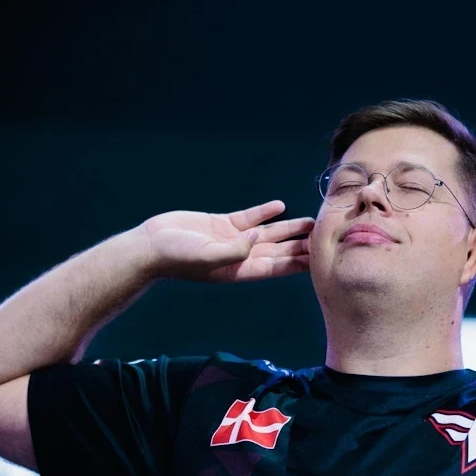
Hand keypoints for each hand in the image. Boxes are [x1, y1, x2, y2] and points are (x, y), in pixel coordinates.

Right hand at [139, 200, 313, 281]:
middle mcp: (240, 256)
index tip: (320, 259)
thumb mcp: (208, 257)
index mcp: (239, 270)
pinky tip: (279, 206)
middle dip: (300, 246)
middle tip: (325, 238)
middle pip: (278, 251)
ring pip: (267, 234)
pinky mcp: (221, 224)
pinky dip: (263, 213)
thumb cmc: (176, 257)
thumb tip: (257, 239)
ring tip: (310, 221)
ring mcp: (232, 240)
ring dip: (288, 229)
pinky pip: (248, 218)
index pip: (276, 267)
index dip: (297, 263)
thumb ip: (235, 250)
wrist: (150, 245)